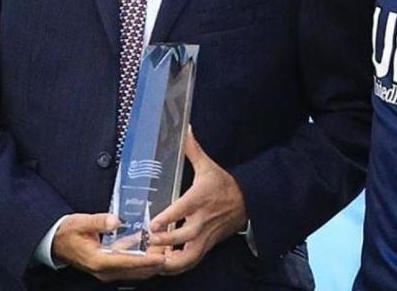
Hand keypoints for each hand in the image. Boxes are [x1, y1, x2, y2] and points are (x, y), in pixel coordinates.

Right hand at [51, 214, 165, 281]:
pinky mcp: (109, 268)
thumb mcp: (82, 222)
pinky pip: (130, 268)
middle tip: (171, 251)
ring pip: (135, 272)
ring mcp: (107, 272)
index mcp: (98, 261)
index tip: (161, 257)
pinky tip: (153, 249)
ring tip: (166, 250)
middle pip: (135, 271)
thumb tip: (116, 221)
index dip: (146, 261)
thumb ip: (100, 221)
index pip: (127, 263)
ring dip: (150, 263)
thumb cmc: (68, 232)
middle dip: (154, 263)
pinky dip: (143, 261)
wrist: (55, 242)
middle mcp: (104, 270)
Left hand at [149, 128, 247, 274]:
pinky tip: (162, 265)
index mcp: (201, 198)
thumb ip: (192, 150)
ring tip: (153, 261)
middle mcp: (203, 219)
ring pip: (189, 256)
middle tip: (147, 242)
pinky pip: (191, 261)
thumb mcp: (209, 166)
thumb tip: (184, 129)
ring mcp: (205, 235)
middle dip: (165, 241)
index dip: (168, 218)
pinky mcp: (207, 245)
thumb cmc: (224, 185)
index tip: (152, 223)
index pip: (184, 209)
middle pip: (185, 235)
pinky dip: (177, 267)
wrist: (249, 202)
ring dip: (170, 262)